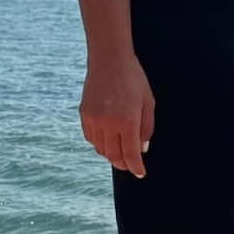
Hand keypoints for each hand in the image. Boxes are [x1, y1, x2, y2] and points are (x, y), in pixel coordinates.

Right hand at [79, 52, 154, 177]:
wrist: (109, 59)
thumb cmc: (133, 79)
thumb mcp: (148, 102)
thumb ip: (146, 128)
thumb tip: (142, 149)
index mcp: (127, 120)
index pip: (131, 154)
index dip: (136, 167)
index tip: (140, 173)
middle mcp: (108, 123)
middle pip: (114, 155)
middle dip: (124, 164)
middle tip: (131, 165)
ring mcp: (93, 119)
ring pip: (101, 149)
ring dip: (111, 155)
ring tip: (120, 153)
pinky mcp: (84, 114)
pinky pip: (90, 138)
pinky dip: (99, 144)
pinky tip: (107, 140)